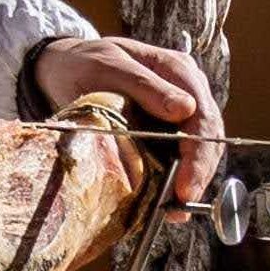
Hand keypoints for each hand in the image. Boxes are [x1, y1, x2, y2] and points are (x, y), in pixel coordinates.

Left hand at [33, 36, 223, 213]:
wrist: (63, 66)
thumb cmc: (84, 61)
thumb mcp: (106, 66)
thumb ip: (144, 85)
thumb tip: (185, 109)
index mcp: (178, 70)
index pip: (203, 115)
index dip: (199, 153)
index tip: (186, 183)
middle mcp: (186, 93)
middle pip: (206, 138)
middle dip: (196, 174)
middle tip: (181, 204)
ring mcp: (178, 114)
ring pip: (195, 153)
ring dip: (187, 181)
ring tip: (173, 210)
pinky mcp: (163, 132)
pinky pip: (175, 157)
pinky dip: (171, 179)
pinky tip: (164, 203)